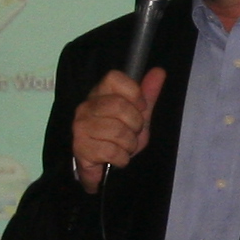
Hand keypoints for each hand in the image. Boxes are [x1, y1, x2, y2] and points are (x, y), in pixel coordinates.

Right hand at [71, 67, 163, 190]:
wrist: (102, 167)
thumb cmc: (119, 138)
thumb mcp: (138, 115)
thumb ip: (148, 94)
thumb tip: (159, 71)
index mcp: (100, 93)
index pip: (114, 78)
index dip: (134, 93)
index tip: (140, 108)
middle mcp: (86, 106)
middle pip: (119, 105)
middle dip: (135, 124)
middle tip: (132, 133)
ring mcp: (81, 126)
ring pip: (117, 131)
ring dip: (129, 145)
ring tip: (124, 147)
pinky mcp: (80, 147)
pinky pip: (111, 152)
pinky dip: (122, 159)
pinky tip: (116, 158)